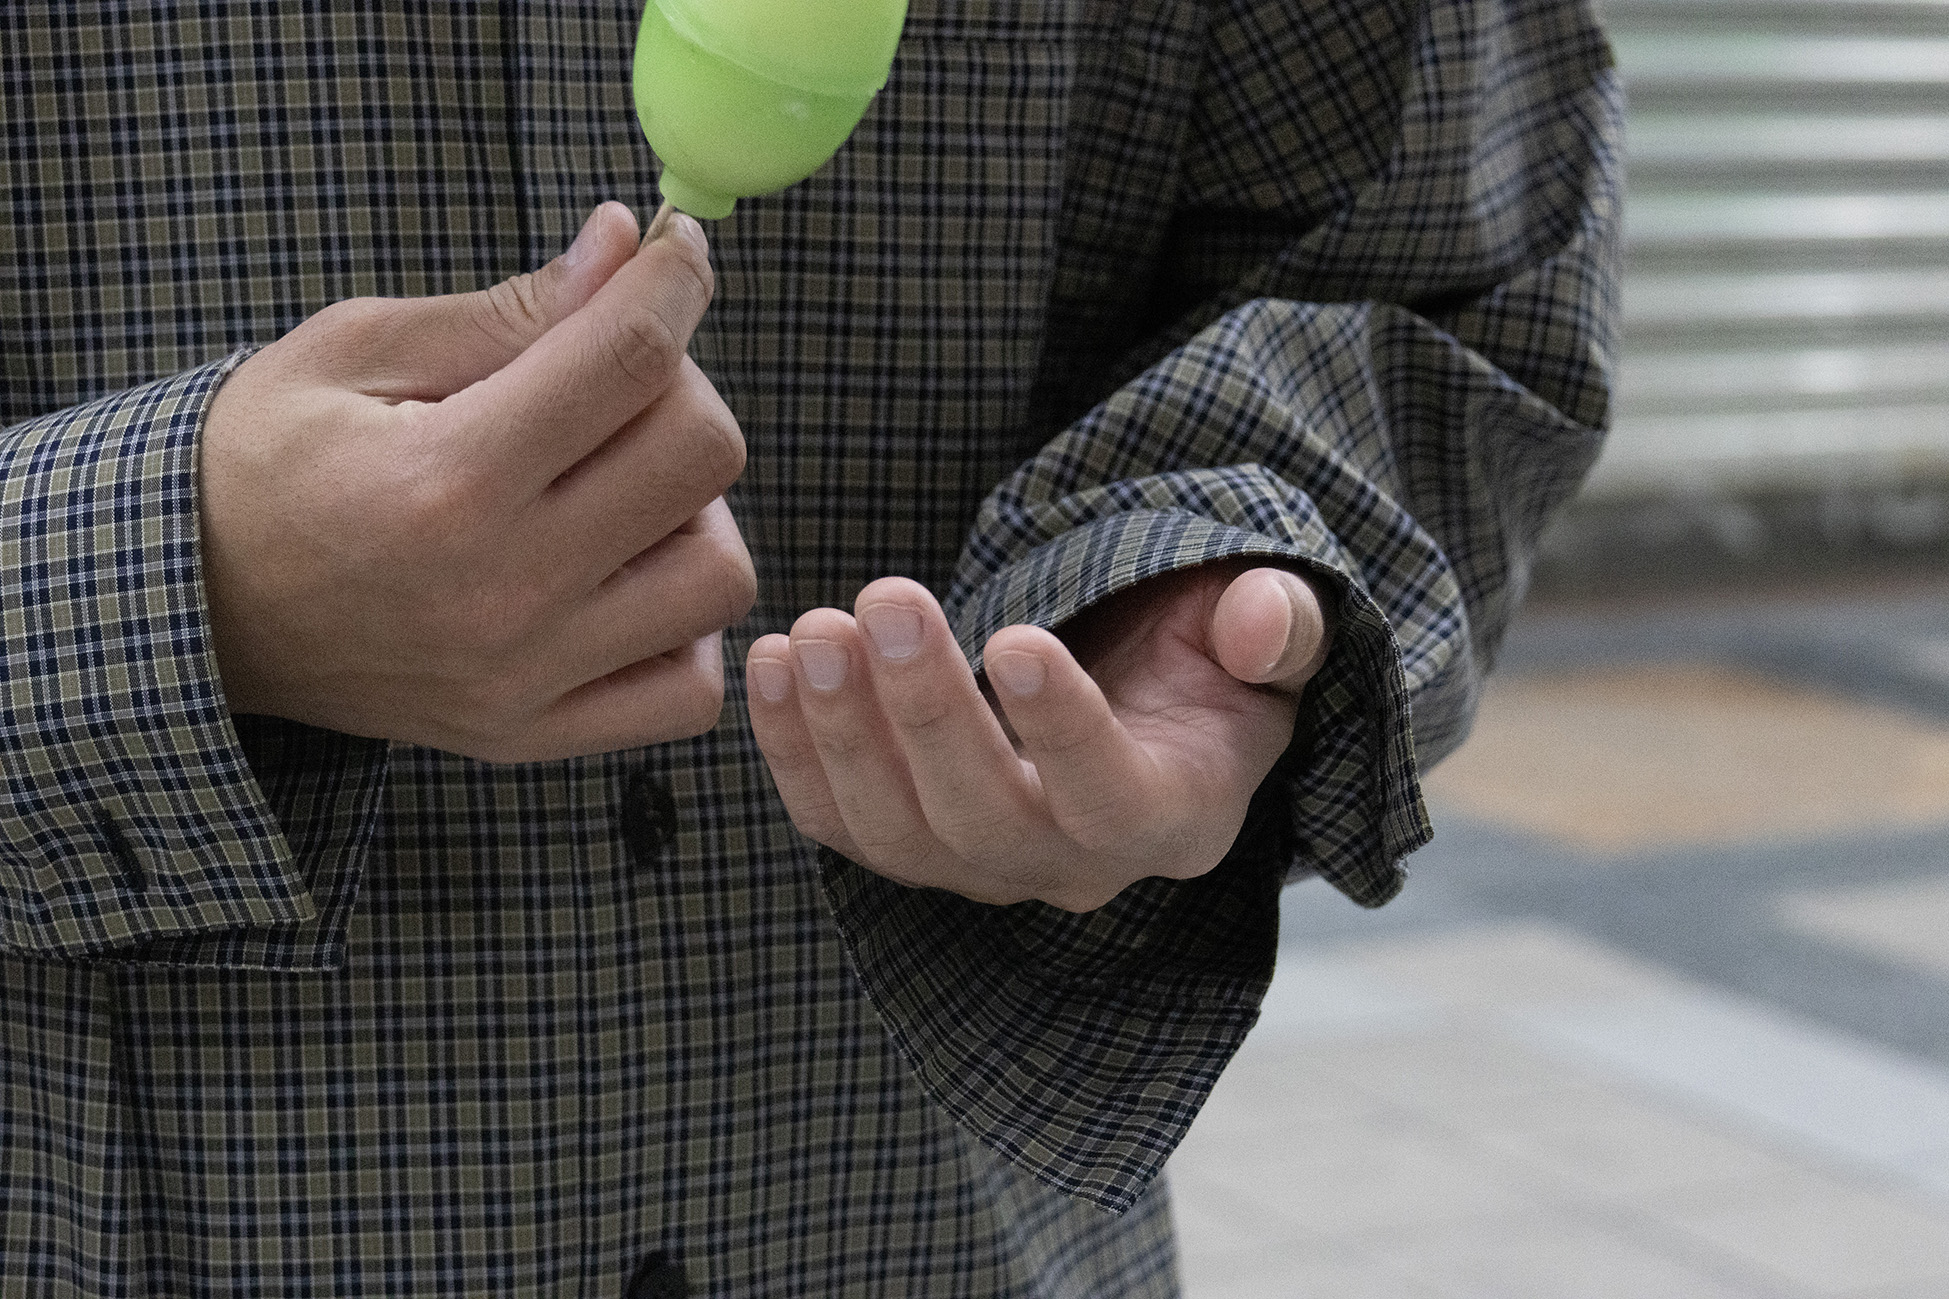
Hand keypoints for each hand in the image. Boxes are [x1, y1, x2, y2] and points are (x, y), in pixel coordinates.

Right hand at [199, 202, 755, 761]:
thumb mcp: (357, 351)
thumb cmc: (266, 462)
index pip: (629, 359)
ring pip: (719, 576)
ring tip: (619, 489)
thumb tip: (629, 245)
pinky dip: (686, 627)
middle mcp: (500, 588)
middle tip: (619, 379)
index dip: (676, 281)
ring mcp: (524, 676)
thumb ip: (509, 308)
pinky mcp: (531, 735)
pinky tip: (629, 581)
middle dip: (682, 387)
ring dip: (694, 512)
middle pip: (702, 457)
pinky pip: (687, 692)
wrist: (190, 607)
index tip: (677, 252)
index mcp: (447, 476)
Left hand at [746, 561, 1330, 911]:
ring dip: (843, 735)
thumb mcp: (1262, 629)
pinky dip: (793, 755)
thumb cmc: (1202, 656)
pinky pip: (837, 826)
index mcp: (1174, 814)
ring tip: (813, 631)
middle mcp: (1074, 866)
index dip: (1065, 732)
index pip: (1116, 799)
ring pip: (898, 836)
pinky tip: (770, 665)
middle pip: (986, 821)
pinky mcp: (909, 845)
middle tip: (885, 602)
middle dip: (926, 712)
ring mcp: (982, 866)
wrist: (1137, 693)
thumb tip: (1262, 619)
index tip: (1017, 639)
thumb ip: (1278, 625)